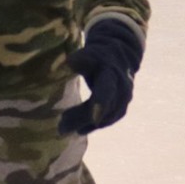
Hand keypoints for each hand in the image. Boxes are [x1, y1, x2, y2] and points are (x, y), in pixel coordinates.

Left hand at [57, 19, 143, 136]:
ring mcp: (123, 101)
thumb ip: (80, 59)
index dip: (100, 104)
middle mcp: (122, 90)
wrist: (119, 57)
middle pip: (103, 109)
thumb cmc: (98, 55)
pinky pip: (107, 121)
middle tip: (61, 128)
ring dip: (85, 124)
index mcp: (112, 74)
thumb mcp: (90, 54)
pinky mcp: (121, 109)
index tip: (93, 118)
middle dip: (83, 119)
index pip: (107, 91)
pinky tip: (78, 130)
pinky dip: (92, 126)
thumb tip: (68, 62)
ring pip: (105, 118)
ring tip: (64, 128)